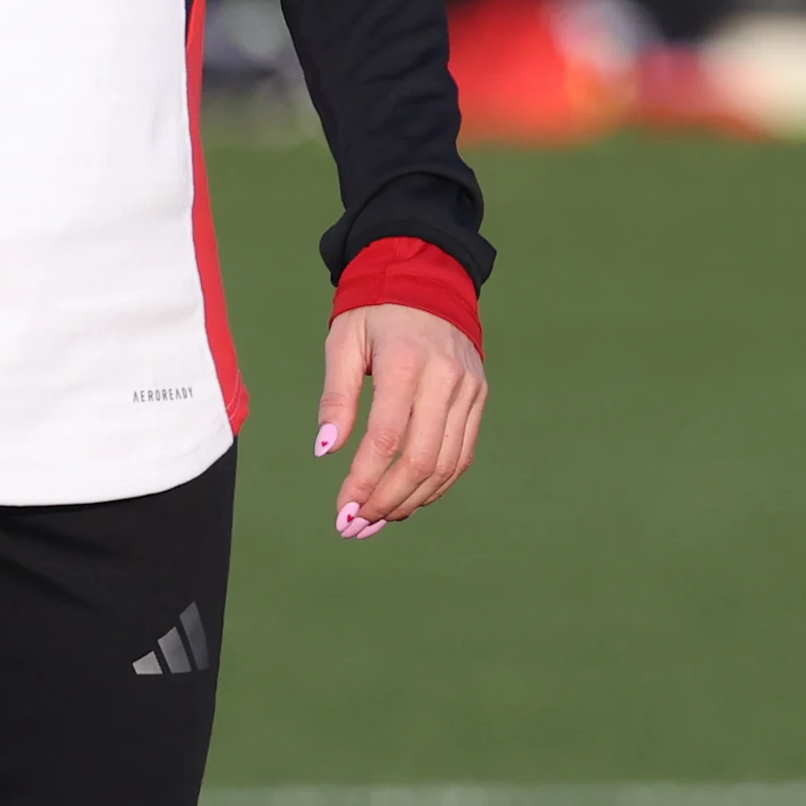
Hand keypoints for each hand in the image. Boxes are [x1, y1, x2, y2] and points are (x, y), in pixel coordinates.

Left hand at [314, 303, 485, 536]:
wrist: (429, 279)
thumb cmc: (376, 312)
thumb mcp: (344, 342)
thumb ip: (336, 397)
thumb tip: (326, 450)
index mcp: (407, 362)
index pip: (386, 438)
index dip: (364, 481)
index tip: (342, 511)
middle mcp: (445, 378)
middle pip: (420, 460)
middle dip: (386, 501)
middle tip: (356, 526)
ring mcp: (469, 389)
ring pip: (446, 464)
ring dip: (411, 501)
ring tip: (378, 520)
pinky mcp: (479, 397)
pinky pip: (463, 454)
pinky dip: (437, 485)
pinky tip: (410, 499)